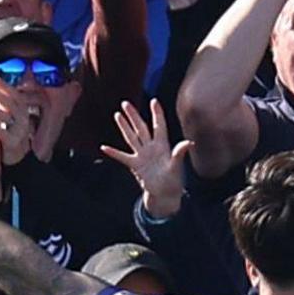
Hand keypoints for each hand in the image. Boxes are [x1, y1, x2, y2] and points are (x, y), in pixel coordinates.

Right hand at [102, 100, 190, 215]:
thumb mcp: (176, 166)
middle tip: (126, 103)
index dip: (157, 114)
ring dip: (124, 127)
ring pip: (131, 138)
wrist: (165, 194)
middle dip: (134, 116)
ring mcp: (142, 155)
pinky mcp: (135, 165)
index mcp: (163, 146)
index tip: (154, 101)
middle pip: (141, 128)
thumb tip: (189, 142)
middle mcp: (151, 148)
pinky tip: (104, 147)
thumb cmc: (173, 180)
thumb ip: (179, 153)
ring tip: (118, 115)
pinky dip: (113, 153)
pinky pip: (122, 157)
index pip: (159, 126)